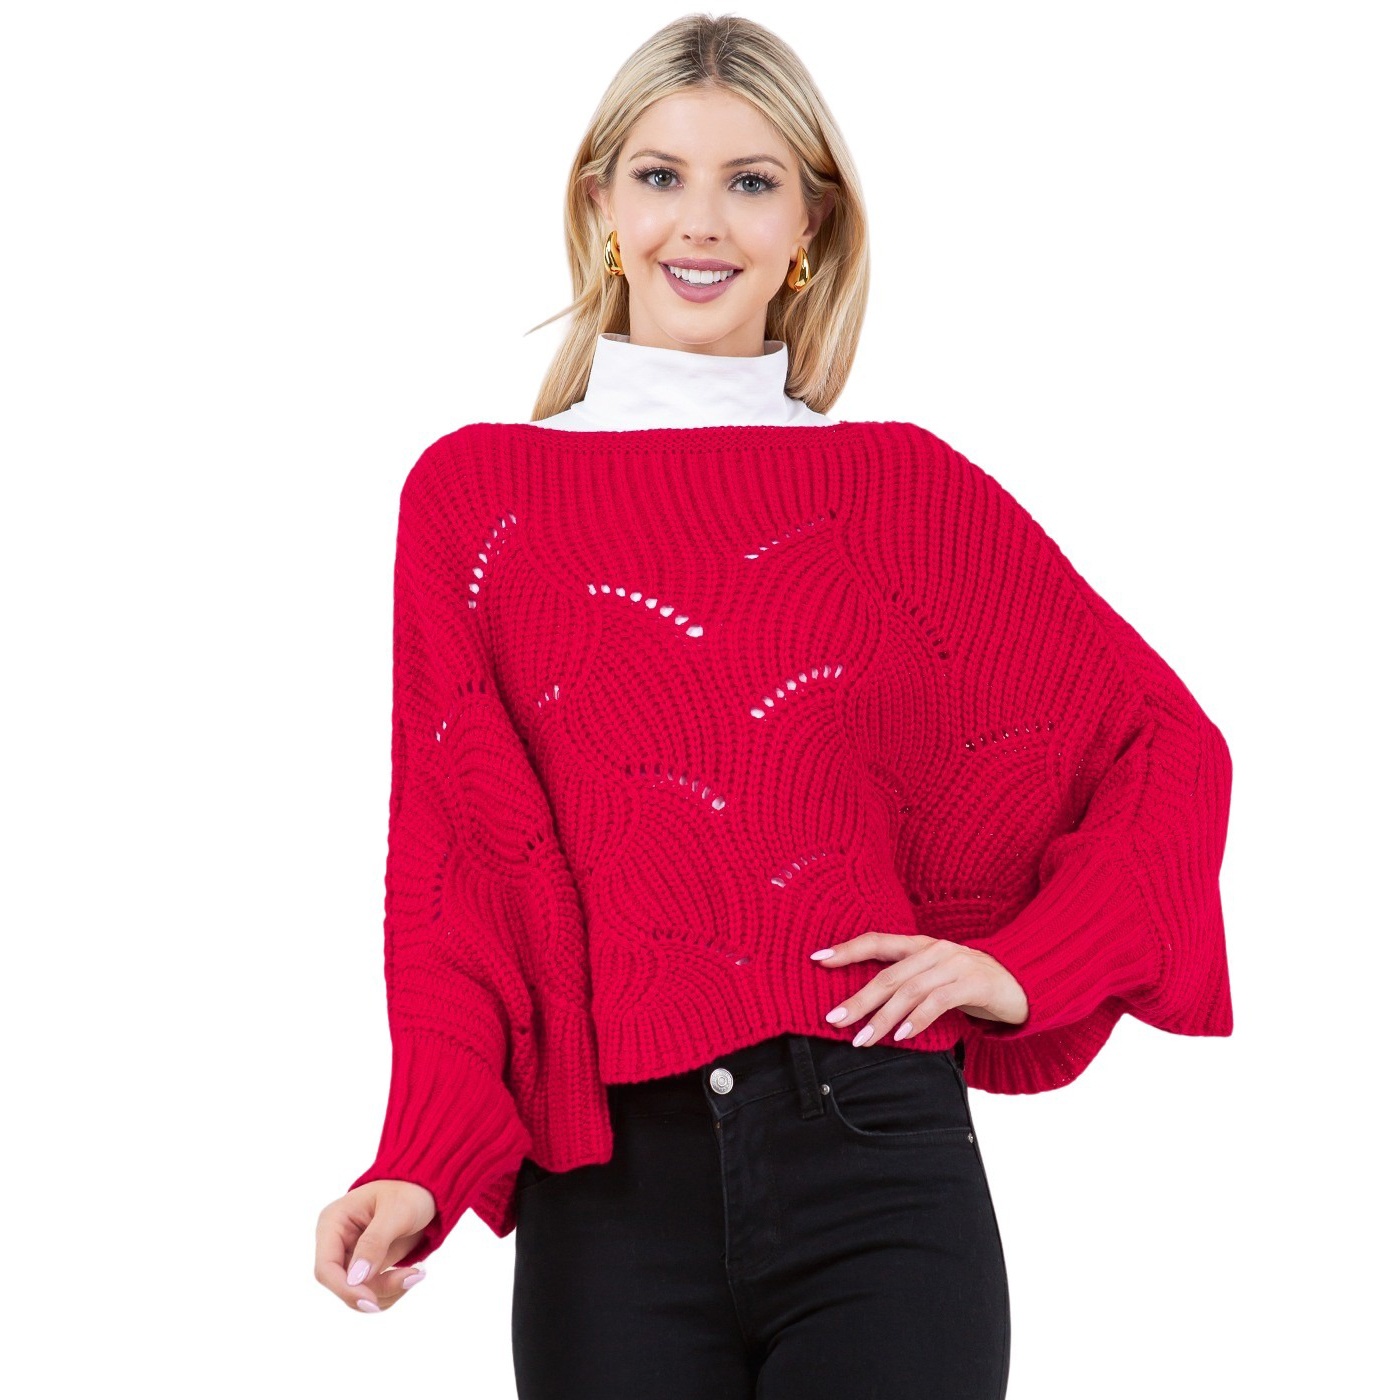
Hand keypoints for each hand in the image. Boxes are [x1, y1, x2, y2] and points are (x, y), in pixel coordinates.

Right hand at [314, 1180, 434, 1311]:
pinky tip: (411, 1275)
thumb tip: (355, 1278)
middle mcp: (336, 1243)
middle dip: (376, 1289)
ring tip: (416, 1274)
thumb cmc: (410, 1192)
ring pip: (358, 1295)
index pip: (326, 1268)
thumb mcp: (396, 1212)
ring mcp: (350, 1258)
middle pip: (343, 1286)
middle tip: (411, 1278)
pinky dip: (392, 1292)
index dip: (345, 1289)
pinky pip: (372, 1294)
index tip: (372, 1301)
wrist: (427, 1192)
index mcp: (333, 1222)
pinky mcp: (365, 1269)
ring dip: (388, 1292)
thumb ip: (375, 1243)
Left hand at [811, 932, 1027, 1045]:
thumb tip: (865, 1007)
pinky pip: (938, 1001)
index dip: (846, 949)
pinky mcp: (974, 982)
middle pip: (887, 974)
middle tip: (834, 1019)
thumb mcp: (936, 979)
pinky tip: (902, 1036)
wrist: (1024, 982)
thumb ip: (907, 985)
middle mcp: (934, 950)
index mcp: (921, 945)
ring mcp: (955, 963)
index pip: (876, 941)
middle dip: (858, 999)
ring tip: (863, 1039)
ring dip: (883, 1017)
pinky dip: (917, 1019)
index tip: (817, 959)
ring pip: (909, 990)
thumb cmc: (972, 984)